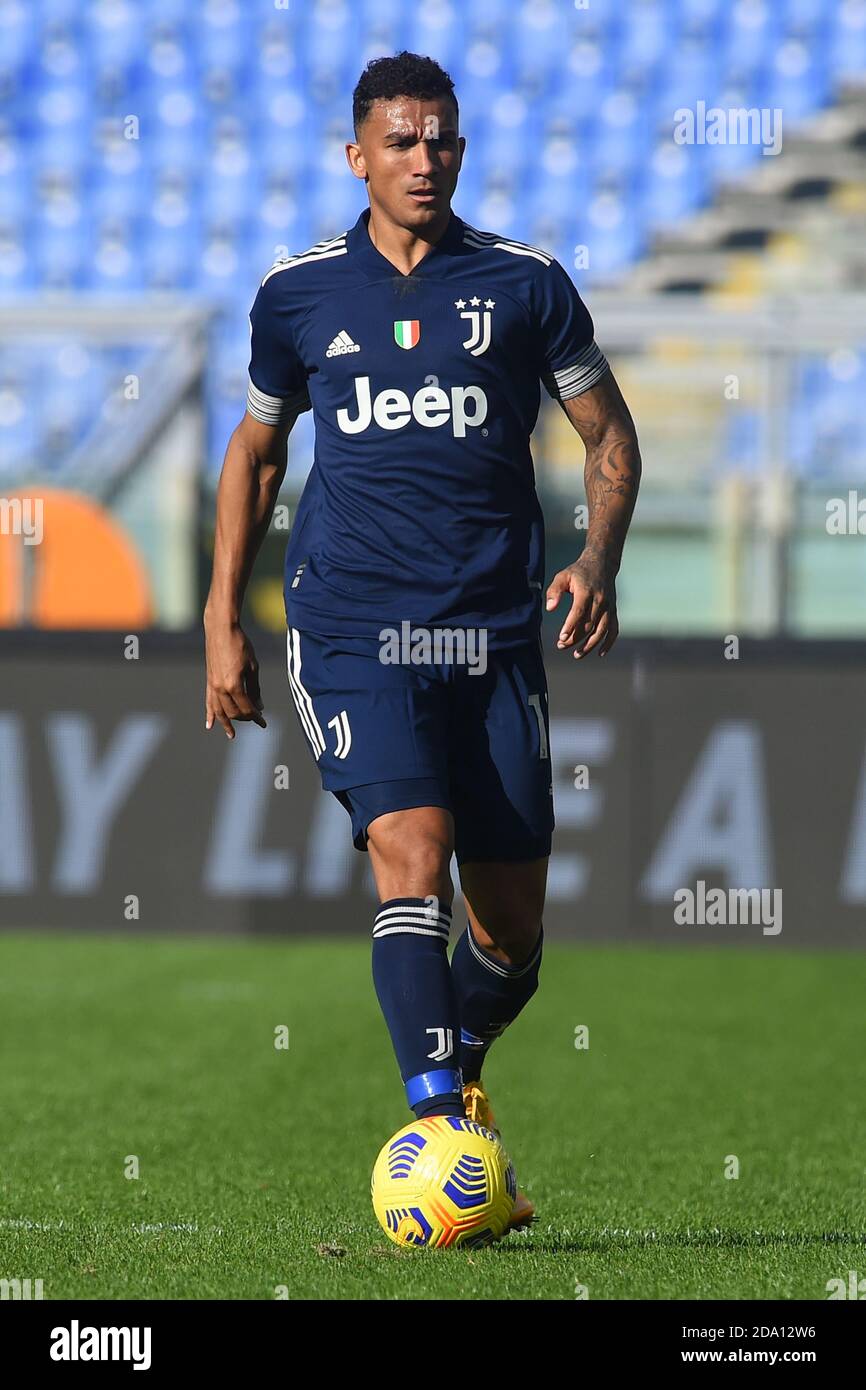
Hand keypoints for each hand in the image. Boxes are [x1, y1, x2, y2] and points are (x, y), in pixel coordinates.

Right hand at [204, 617, 265, 737]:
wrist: (221, 629)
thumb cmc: (241, 645)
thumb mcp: (253, 666)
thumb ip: (255, 688)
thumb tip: (259, 706)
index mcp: (234, 685)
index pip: (246, 708)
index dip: (255, 717)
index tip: (263, 722)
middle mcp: (221, 688)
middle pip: (233, 712)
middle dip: (244, 718)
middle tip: (255, 719)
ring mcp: (212, 685)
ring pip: (219, 711)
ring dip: (226, 723)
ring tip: (231, 734)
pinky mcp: (209, 681)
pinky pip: (208, 702)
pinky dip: (210, 714)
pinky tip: (209, 725)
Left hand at [545, 549, 618, 658]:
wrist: (602, 564)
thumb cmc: (578, 572)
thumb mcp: (563, 576)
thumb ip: (554, 591)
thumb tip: (550, 609)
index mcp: (586, 592)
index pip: (578, 613)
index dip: (570, 627)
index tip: (561, 638)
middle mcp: (600, 601)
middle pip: (588, 625)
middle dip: (575, 639)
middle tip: (561, 646)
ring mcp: (609, 607)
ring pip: (601, 631)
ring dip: (590, 645)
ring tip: (577, 654)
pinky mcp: (614, 611)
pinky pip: (614, 630)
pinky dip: (609, 643)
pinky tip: (600, 653)